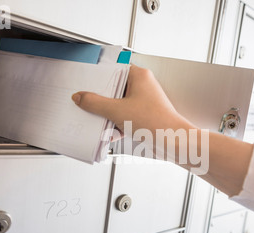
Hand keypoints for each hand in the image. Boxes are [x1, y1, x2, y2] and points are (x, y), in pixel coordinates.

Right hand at [71, 65, 196, 134]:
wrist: (172, 141)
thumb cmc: (154, 121)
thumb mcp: (117, 110)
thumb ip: (95, 103)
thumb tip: (81, 97)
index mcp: (139, 76)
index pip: (114, 69)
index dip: (99, 76)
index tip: (86, 82)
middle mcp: (143, 86)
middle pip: (115, 88)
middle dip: (101, 98)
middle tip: (87, 102)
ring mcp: (144, 101)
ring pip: (119, 103)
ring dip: (108, 113)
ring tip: (96, 119)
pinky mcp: (144, 115)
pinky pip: (125, 115)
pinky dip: (117, 123)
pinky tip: (109, 132)